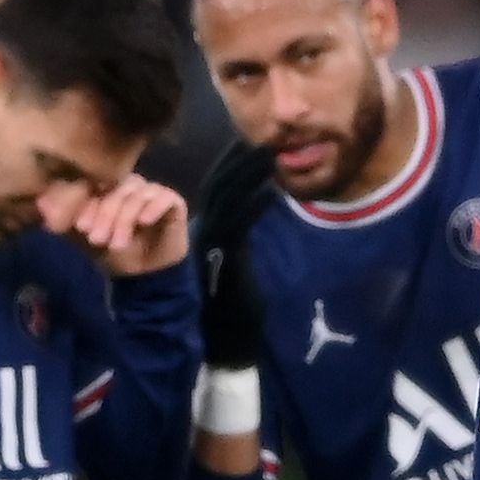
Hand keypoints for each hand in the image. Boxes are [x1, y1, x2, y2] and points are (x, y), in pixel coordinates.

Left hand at [72, 174, 190, 277]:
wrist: (145, 275)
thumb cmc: (113, 253)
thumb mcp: (84, 239)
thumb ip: (63, 220)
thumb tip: (40, 203)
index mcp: (106, 187)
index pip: (95, 182)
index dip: (87, 202)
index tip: (80, 226)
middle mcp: (128, 184)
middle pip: (115, 187)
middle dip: (104, 214)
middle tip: (97, 238)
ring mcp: (151, 191)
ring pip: (136, 194)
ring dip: (124, 219)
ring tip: (117, 244)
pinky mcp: (173, 201)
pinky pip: (163, 197)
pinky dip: (152, 208)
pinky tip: (143, 223)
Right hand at [193, 140, 277, 368]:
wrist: (226, 341)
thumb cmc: (232, 304)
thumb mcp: (235, 261)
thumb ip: (237, 234)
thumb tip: (248, 213)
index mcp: (206, 229)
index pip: (216, 187)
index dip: (230, 162)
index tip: (249, 142)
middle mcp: (204, 232)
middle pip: (219, 185)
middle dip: (239, 160)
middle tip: (262, 138)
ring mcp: (212, 245)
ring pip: (227, 201)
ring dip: (249, 176)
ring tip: (272, 156)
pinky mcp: (224, 261)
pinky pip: (239, 228)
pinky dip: (255, 207)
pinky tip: (274, 192)